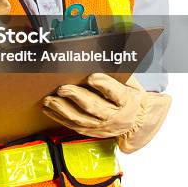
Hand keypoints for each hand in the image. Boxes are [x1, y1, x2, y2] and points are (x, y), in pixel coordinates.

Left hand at [42, 73, 171, 152]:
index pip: (116, 93)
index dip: (104, 85)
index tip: (91, 77)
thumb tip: (100, 54)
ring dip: (63, 110)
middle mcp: (116, 116)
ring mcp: (104, 127)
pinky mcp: (94, 132)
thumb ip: (117, 71)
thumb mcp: (130, 81)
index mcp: (128, 100)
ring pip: (81, 119)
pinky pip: (75, 126)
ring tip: (49, 100)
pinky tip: (50, 110)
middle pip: (95, 107)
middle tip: (62, 88)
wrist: (138, 120)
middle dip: (76, 97)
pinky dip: (60, 118)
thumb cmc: (130, 94)